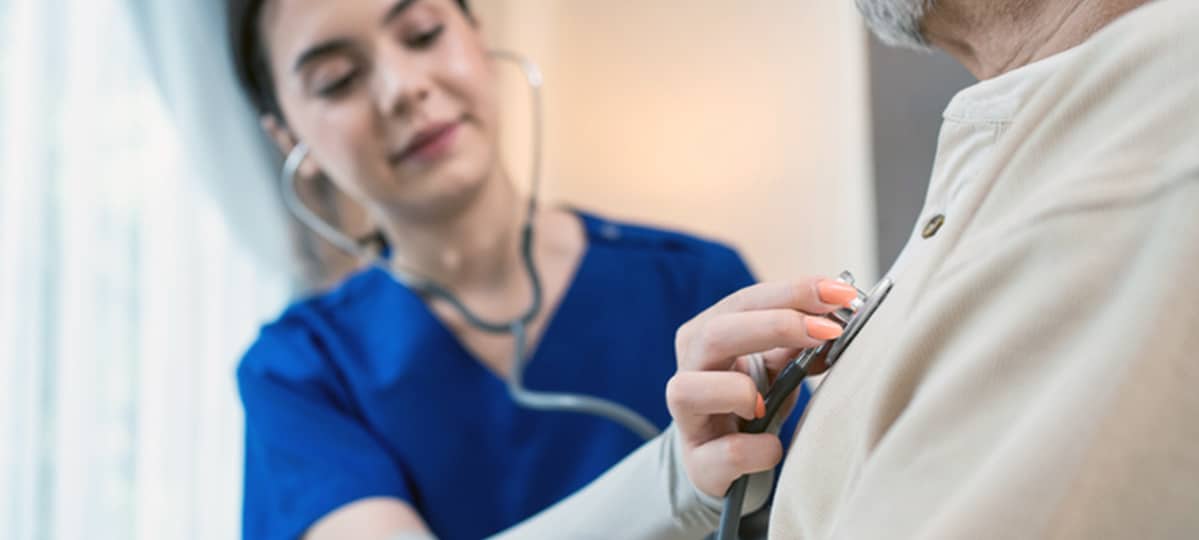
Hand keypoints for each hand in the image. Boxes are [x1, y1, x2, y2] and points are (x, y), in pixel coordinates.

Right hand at [667, 278, 858, 497]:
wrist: (723, 459)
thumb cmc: (752, 401)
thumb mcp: (776, 366)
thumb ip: (799, 342)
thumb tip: (837, 320)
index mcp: (707, 335)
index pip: (744, 302)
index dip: (791, 293)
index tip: (840, 293)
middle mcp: (689, 370)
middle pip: (715, 333)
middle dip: (775, 326)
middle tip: (828, 330)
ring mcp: (688, 417)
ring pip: (688, 390)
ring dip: (738, 391)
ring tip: (767, 403)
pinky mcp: (699, 462)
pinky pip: (724, 452)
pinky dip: (756, 449)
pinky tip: (772, 448)